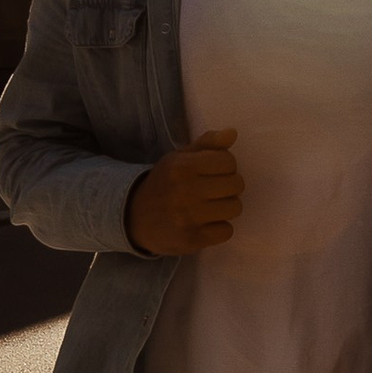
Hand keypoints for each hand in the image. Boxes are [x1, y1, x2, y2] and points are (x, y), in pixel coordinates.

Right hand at [126, 127, 243, 254]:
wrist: (134, 217)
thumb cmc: (165, 183)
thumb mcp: (180, 157)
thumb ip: (208, 143)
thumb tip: (232, 133)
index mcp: (182, 166)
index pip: (228, 161)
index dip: (225, 166)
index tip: (214, 172)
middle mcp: (185, 191)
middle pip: (236, 184)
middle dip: (229, 186)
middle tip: (214, 190)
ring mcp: (188, 217)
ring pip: (235, 208)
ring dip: (226, 207)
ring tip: (211, 206)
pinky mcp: (191, 240)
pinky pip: (227, 231)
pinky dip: (219, 228)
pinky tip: (205, 223)